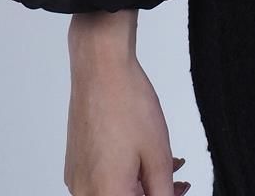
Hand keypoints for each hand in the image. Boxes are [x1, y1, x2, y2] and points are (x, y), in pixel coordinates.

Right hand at [65, 46, 190, 194]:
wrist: (101, 70)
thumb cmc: (126, 105)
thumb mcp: (158, 154)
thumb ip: (163, 190)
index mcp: (107, 194)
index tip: (178, 190)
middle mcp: (85, 193)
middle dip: (152, 193)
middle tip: (178, 181)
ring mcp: (77, 180)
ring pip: (114, 193)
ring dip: (140, 186)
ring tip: (167, 165)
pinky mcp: (75, 166)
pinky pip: (101, 181)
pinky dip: (124, 176)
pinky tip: (143, 158)